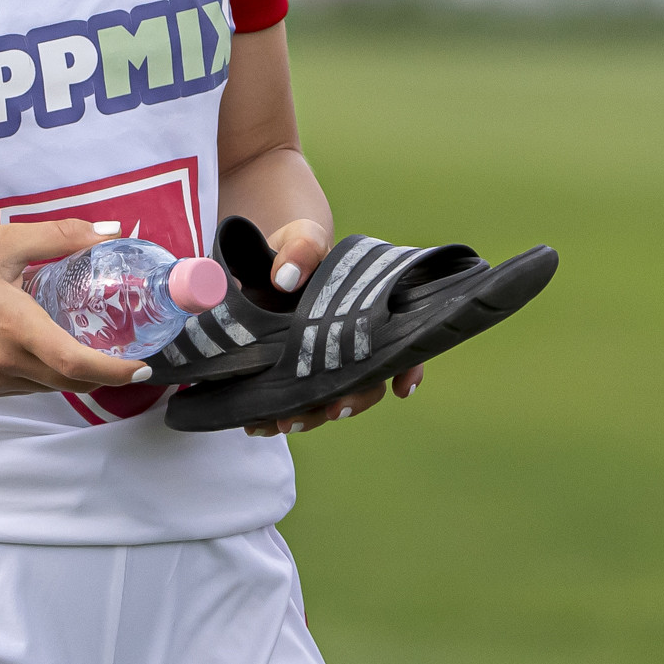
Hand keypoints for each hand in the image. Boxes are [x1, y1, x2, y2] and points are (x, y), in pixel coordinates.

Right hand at [0, 218, 158, 397]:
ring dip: (77, 373)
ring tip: (101, 348)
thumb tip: (110, 231)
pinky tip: (54, 347)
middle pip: (69, 380)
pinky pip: (25, 386)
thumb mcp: (2, 241)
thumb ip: (61, 237)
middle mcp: (3, 361)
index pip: (76, 363)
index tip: (144, 365)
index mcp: (14, 326)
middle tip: (133, 355)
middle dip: (106, 373)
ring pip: (48, 385)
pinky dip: (48, 373)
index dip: (116, 370)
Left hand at [245, 217, 422, 436]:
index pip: (398, 340)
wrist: (264, 263)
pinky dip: (273, 416)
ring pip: (327, 399)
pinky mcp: (289, 374)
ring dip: (310, 416)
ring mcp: (319, 363)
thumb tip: (288, 278)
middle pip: (365, 381)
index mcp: (365, 311)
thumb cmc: (298, 249)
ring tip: (283, 424)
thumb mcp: (301, 238)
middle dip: (352, 400)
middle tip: (333, 410)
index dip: (408, 367)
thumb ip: (301, 249)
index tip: (402, 388)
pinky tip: (256, 425)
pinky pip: (288, 402)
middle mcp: (349, 344)